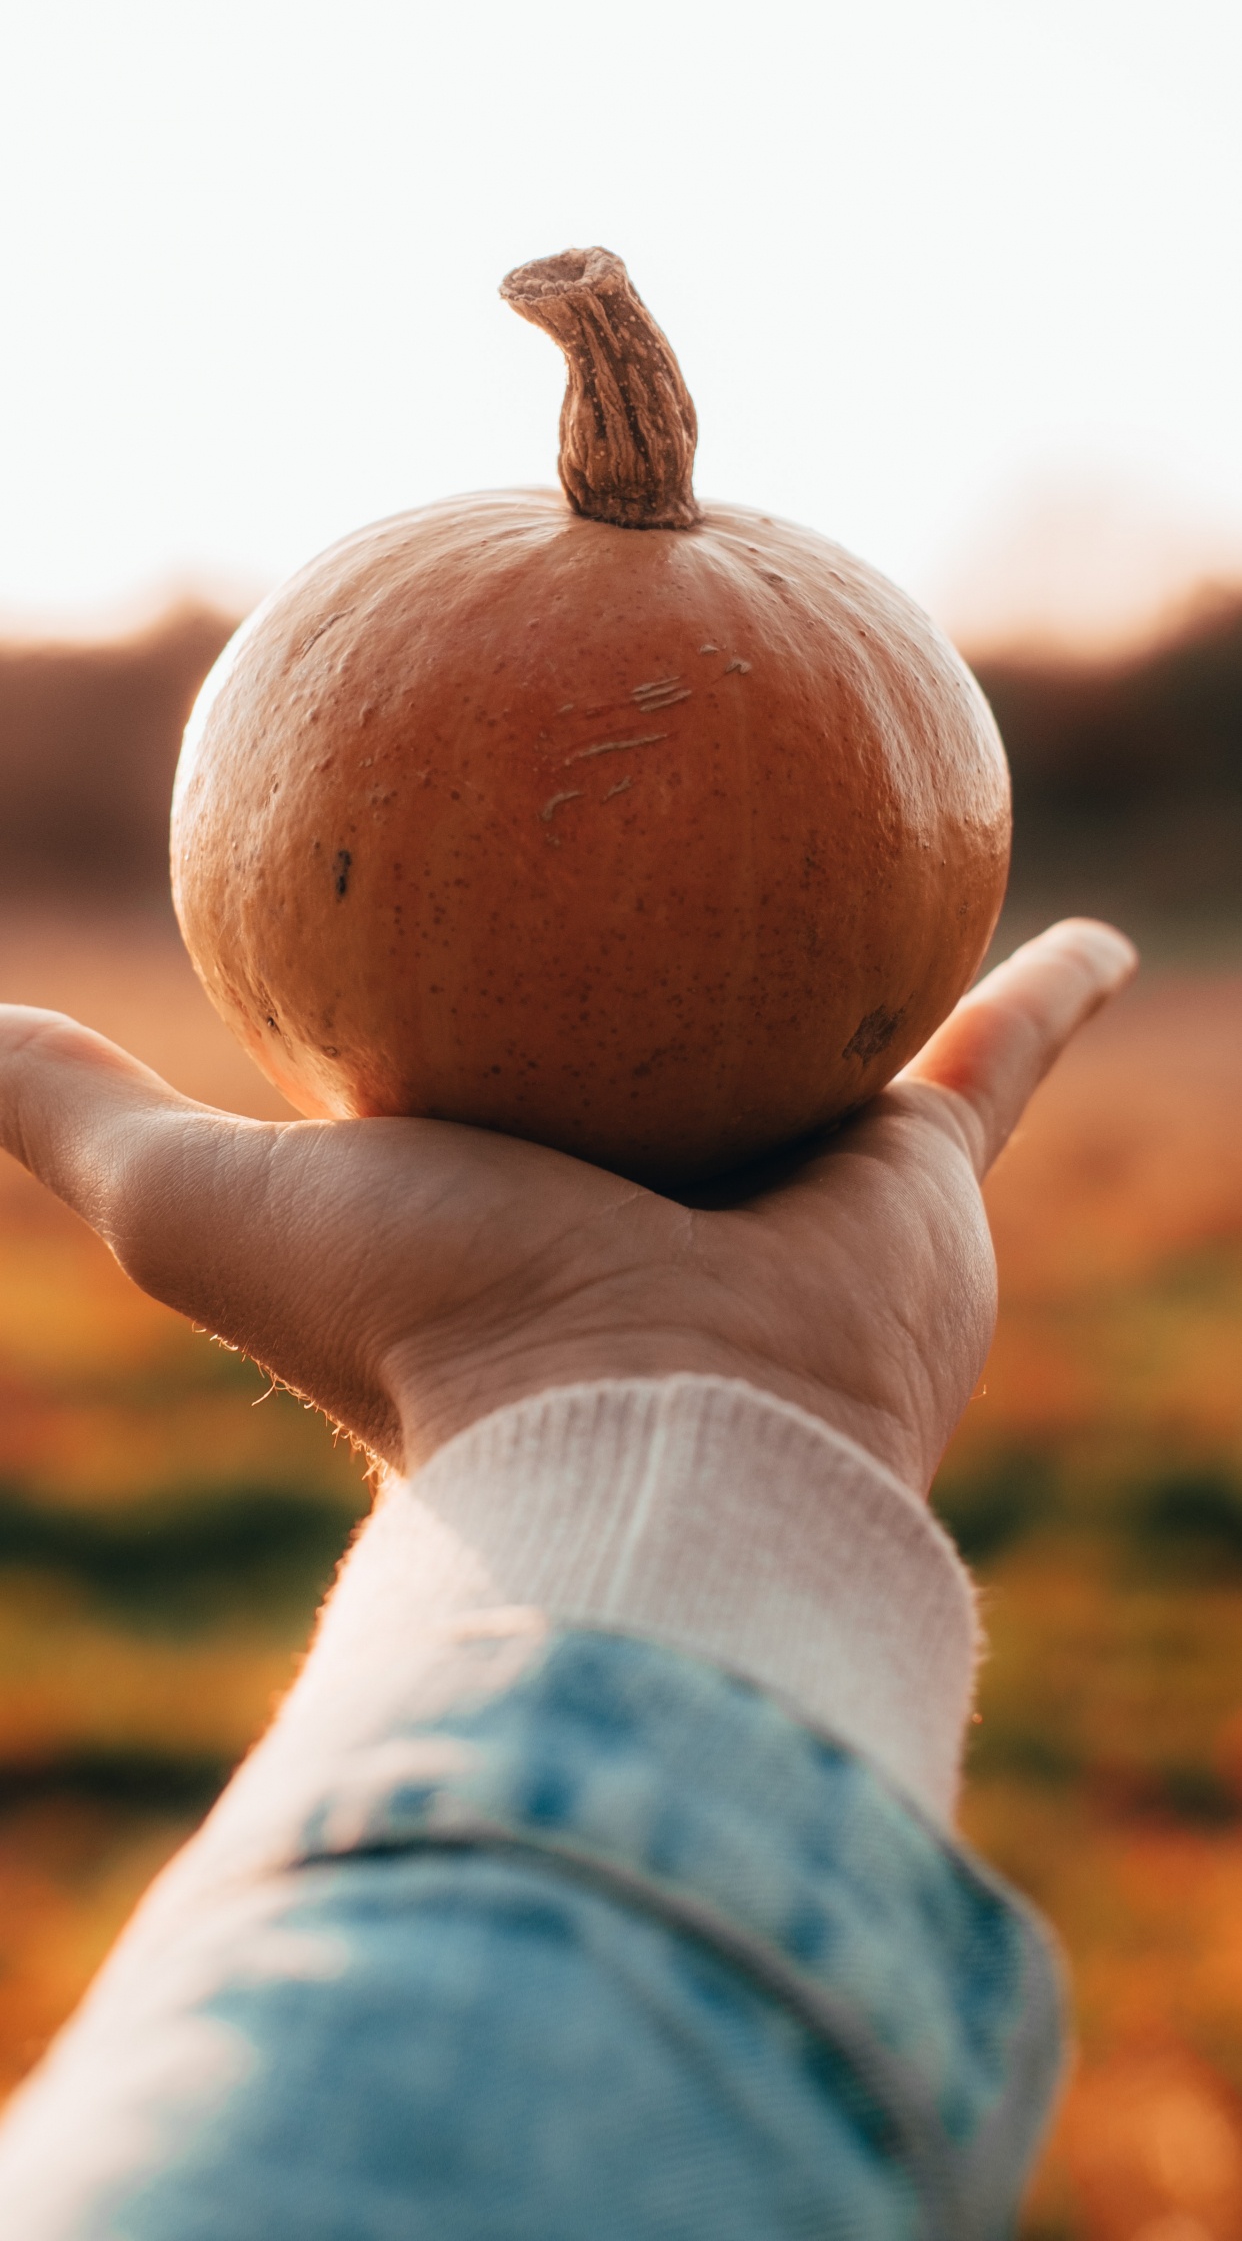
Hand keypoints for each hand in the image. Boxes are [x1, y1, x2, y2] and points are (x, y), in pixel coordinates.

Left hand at [0, 920, 1134, 1491]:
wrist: (644, 1443)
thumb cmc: (421, 1333)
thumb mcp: (201, 1204)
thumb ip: (79, 1117)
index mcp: (514, 1196)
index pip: (496, 1069)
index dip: (480, 1008)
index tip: (467, 957)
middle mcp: (657, 1187)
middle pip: (668, 1045)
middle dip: (678, 1000)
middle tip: (678, 907)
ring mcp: (794, 1176)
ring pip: (838, 1035)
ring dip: (864, 978)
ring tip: (898, 878)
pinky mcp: (919, 1167)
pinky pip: (997, 1048)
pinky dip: (1049, 991)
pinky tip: (1082, 929)